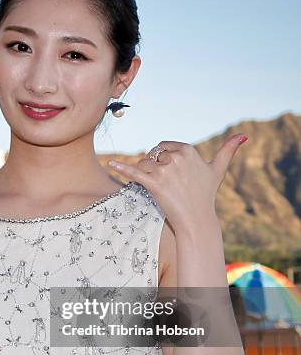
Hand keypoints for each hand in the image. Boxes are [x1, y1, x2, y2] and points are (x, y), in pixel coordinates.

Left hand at [108, 133, 248, 234]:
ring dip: (144, 175)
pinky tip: (110, 163)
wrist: (197, 219)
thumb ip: (228, 150)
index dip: (162, 159)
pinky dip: (121, 167)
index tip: (168, 172)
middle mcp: (176, 158)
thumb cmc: (206, 194)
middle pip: (151, 156)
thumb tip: (244, 135)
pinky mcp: (154, 184)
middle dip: (152, 168)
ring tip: (158, 189)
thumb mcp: (217, 170)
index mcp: (188, 150)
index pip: (163, 147)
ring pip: (143, 165)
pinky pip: (134, 172)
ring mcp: (165, 171)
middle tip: (164, 185)